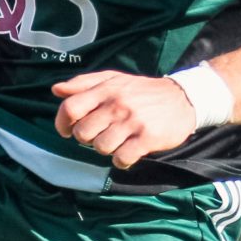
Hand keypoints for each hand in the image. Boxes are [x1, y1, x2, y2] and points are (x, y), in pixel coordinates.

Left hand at [51, 70, 197, 168]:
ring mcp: (133, 122)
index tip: (67, 131)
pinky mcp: (147, 138)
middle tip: (100, 134)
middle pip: (83, 133)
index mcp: (107, 89)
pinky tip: (128, 152)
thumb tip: (56, 89)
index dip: (62, 123)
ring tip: (117, 141)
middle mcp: (118, 104)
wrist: (184, 98)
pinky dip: (121, 160)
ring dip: (106, 149)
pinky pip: (121, 158)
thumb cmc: (142, 91)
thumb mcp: (114, 80)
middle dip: (87, 138)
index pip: (70, 108)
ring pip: (100, 147)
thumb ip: (83, 84)